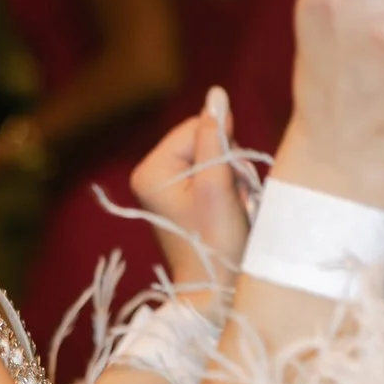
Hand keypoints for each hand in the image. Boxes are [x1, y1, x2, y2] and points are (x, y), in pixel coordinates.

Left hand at [130, 83, 249, 291]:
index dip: (223, 147)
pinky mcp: (179, 200)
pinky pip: (210, 175)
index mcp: (150, 170)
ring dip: (231, 176)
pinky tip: (229, 210)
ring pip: (211, 157)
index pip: (196, 127)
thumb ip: (216, 137)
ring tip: (231, 207)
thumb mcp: (219, 185)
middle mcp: (150, 176)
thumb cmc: (217, 241)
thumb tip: (216, 92)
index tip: (229, 182)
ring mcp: (163, 189)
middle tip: (232, 197)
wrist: (215, 291)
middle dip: (226, 162)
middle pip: (202, 141)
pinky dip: (227, 188)